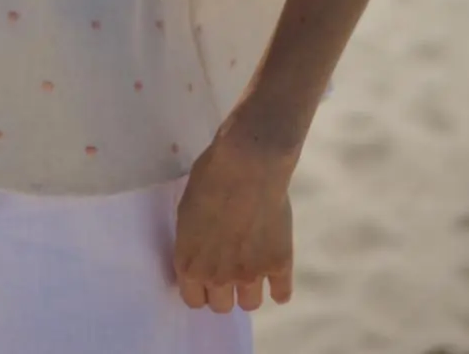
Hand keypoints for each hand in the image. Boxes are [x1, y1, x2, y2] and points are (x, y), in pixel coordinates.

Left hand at [171, 120, 299, 313]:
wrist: (248, 163)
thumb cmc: (210, 177)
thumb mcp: (187, 210)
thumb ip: (192, 241)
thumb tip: (200, 252)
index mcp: (190, 263)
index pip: (192, 299)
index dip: (199, 287)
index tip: (204, 276)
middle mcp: (218, 277)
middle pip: (221, 306)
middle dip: (223, 290)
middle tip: (227, 269)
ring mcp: (250, 275)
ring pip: (250, 304)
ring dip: (249, 290)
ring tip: (251, 269)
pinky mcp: (278, 266)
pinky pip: (281, 294)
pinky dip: (279, 286)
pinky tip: (275, 273)